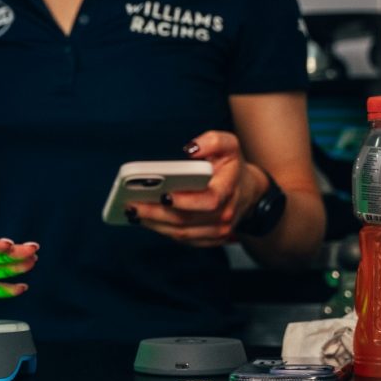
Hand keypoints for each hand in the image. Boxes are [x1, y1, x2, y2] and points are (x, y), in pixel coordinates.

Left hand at [128, 132, 262, 246]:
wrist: (248, 191)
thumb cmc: (232, 167)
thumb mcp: (229, 145)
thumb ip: (212, 141)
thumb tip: (191, 149)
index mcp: (229, 191)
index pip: (208, 200)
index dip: (185, 200)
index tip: (163, 194)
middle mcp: (225, 215)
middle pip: (187, 220)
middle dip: (156, 213)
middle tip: (132, 204)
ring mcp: (218, 231)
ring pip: (182, 234)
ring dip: (155, 225)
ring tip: (133, 211)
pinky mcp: (209, 239)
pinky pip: (183, 240)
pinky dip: (162, 231)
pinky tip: (145, 220)